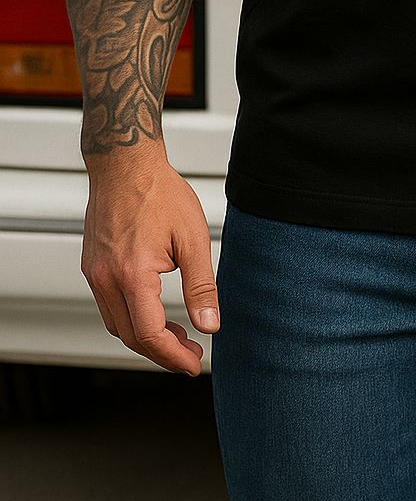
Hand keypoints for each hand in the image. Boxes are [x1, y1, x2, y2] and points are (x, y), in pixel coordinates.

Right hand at [81, 153, 220, 376]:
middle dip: (162, 353)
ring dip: (145, 338)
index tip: (193, 364)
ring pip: (117, 324)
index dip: (173, 356)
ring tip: (177, 335)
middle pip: (131, 337)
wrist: (126, 164)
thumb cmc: (159, 193)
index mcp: (133, 275)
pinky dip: (131, 318)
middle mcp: (107, 279)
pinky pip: (109, 306)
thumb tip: (210, 325)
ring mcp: (95, 274)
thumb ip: (201, 286)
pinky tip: (152, 310)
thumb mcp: (193, 238)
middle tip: (190, 354)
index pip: (149, 335)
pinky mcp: (92, 266)